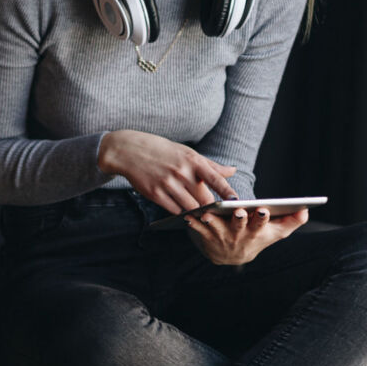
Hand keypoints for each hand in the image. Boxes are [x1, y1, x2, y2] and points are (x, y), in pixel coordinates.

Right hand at [97, 130, 238, 213]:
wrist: (130, 151)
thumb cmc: (163, 151)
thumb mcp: (187, 153)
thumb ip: (210, 165)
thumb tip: (232, 171)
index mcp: (192, 160)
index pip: (214, 178)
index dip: (226, 191)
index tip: (236, 201)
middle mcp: (181, 172)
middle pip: (204, 199)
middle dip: (211, 208)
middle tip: (217, 213)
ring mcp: (167, 184)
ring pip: (190, 208)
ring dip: (196, 212)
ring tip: (199, 213)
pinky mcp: (155, 194)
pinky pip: (174, 210)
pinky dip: (180, 212)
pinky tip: (181, 209)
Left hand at [185, 207, 307, 264]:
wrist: (233, 257)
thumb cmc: (257, 237)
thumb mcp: (275, 232)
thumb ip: (291, 221)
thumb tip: (306, 209)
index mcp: (256, 232)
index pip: (261, 224)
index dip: (263, 218)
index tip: (264, 210)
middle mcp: (239, 236)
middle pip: (240, 226)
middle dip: (240, 220)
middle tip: (239, 211)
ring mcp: (222, 238)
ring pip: (217, 228)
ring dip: (212, 222)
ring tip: (207, 213)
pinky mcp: (206, 237)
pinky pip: (198, 230)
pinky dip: (193, 224)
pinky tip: (188, 216)